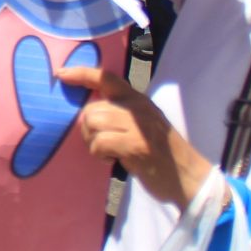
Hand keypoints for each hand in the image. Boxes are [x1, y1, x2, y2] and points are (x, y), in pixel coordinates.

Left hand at [58, 65, 213, 208]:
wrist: (188, 177)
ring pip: (92, 122)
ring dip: (93, 142)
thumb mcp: (143, 125)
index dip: (81, 73)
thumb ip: (119, 115)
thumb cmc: (161, 154)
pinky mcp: (136, 145)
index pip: (106, 78)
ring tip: (109, 153)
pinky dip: (100, 155)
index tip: (61, 74)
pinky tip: (114, 160)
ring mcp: (138, 125)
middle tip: (101, 145)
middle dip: (87, 130)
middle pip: (91, 108)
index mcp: (138, 100)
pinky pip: (99, 143)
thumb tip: (85, 115)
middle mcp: (138, 107)